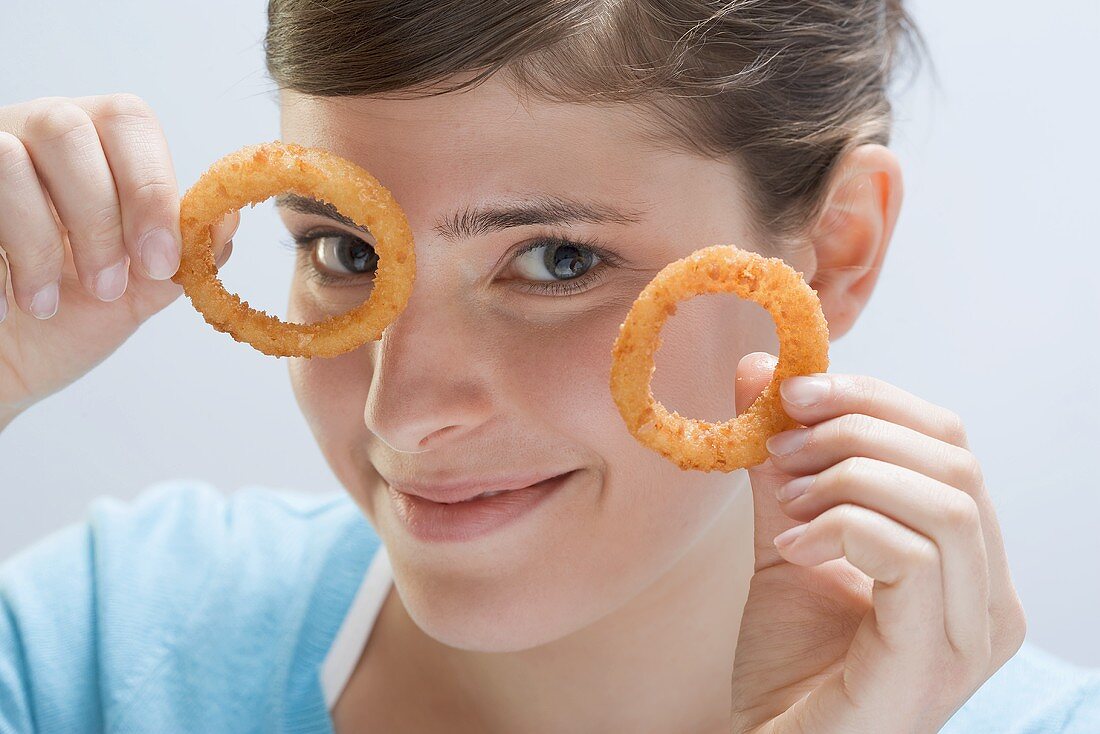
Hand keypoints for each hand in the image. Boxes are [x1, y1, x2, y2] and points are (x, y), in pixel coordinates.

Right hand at [0, 94, 235, 419]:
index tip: (160, 260)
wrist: (3, 362)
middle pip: (69, 129)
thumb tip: (226, 221)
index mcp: (96, 147)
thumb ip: (183, 257)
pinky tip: (6, 305)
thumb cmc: (67, 319)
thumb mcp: (137, 292)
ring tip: (46, 305)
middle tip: (107, 286)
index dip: (149, 188)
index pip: (130, 122)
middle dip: (98, 216)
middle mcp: (35, 133)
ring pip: (8, 159)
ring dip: (39, 242)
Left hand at [728, 352, 1026, 732]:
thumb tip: (760, 372)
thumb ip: (781, 467)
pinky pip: (914, 556)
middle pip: (954, 459)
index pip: (947, 441)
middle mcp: (986, 595)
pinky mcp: (934, 658)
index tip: (789, 391)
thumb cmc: (790, 666)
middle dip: (856, 428)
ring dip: (850, 476)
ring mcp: (970, 633)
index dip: (871, 399)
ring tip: (785, 497)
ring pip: (947, 501)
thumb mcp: (785, 540)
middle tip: (779, 441)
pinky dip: (843, 528)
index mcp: (964, 560)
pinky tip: (790, 548)